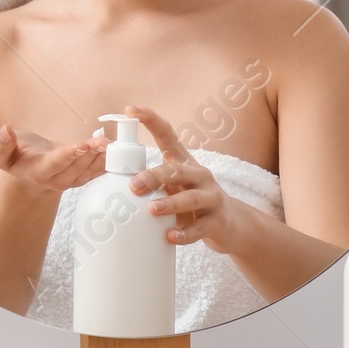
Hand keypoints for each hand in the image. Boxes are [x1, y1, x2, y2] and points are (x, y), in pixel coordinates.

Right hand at [0, 124, 105, 198]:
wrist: (28, 170)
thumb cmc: (14, 156)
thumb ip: (0, 145)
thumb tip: (6, 131)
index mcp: (38, 172)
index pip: (55, 163)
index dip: (68, 154)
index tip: (81, 145)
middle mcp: (57, 180)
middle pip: (77, 167)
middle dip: (91, 154)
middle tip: (104, 142)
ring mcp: (72, 181)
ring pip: (90, 169)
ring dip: (103, 157)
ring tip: (113, 144)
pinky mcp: (83, 177)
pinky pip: (97, 170)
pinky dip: (108, 161)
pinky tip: (118, 150)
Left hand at [124, 106, 236, 250]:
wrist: (234, 225)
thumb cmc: (196, 203)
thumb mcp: (177, 186)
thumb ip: (154, 180)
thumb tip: (114, 177)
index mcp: (185, 163)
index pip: (168, 135)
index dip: (150, 120)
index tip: (130, 110)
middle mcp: (200, 175)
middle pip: (176, 170)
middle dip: (153, 177)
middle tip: (133, 187)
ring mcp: (212, 198)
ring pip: (191, 198)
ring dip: (170, 203)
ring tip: (152, 210)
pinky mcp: (218, 222)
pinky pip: (199, 228)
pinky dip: (185, 233)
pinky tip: (170, 236)